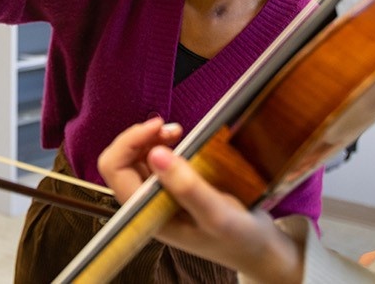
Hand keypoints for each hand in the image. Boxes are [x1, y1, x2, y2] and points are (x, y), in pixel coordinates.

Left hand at [98, 118, 302, 283]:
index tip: (159, 126)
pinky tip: (183, 141)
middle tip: (174, 129)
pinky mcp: (172, 188)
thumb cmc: (238, 238)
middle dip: (142, 138)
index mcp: (146, 214)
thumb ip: (186, 188)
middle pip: (122, 160)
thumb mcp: (216, 215)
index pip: (115, 170)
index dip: (129, 142)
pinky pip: (157, 160)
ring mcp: (158, 196)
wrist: (259, 249)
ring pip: (138, 158)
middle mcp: (146, 204)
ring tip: (178, 132)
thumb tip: (155, 154)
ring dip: (153, 139)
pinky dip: (166, 145)